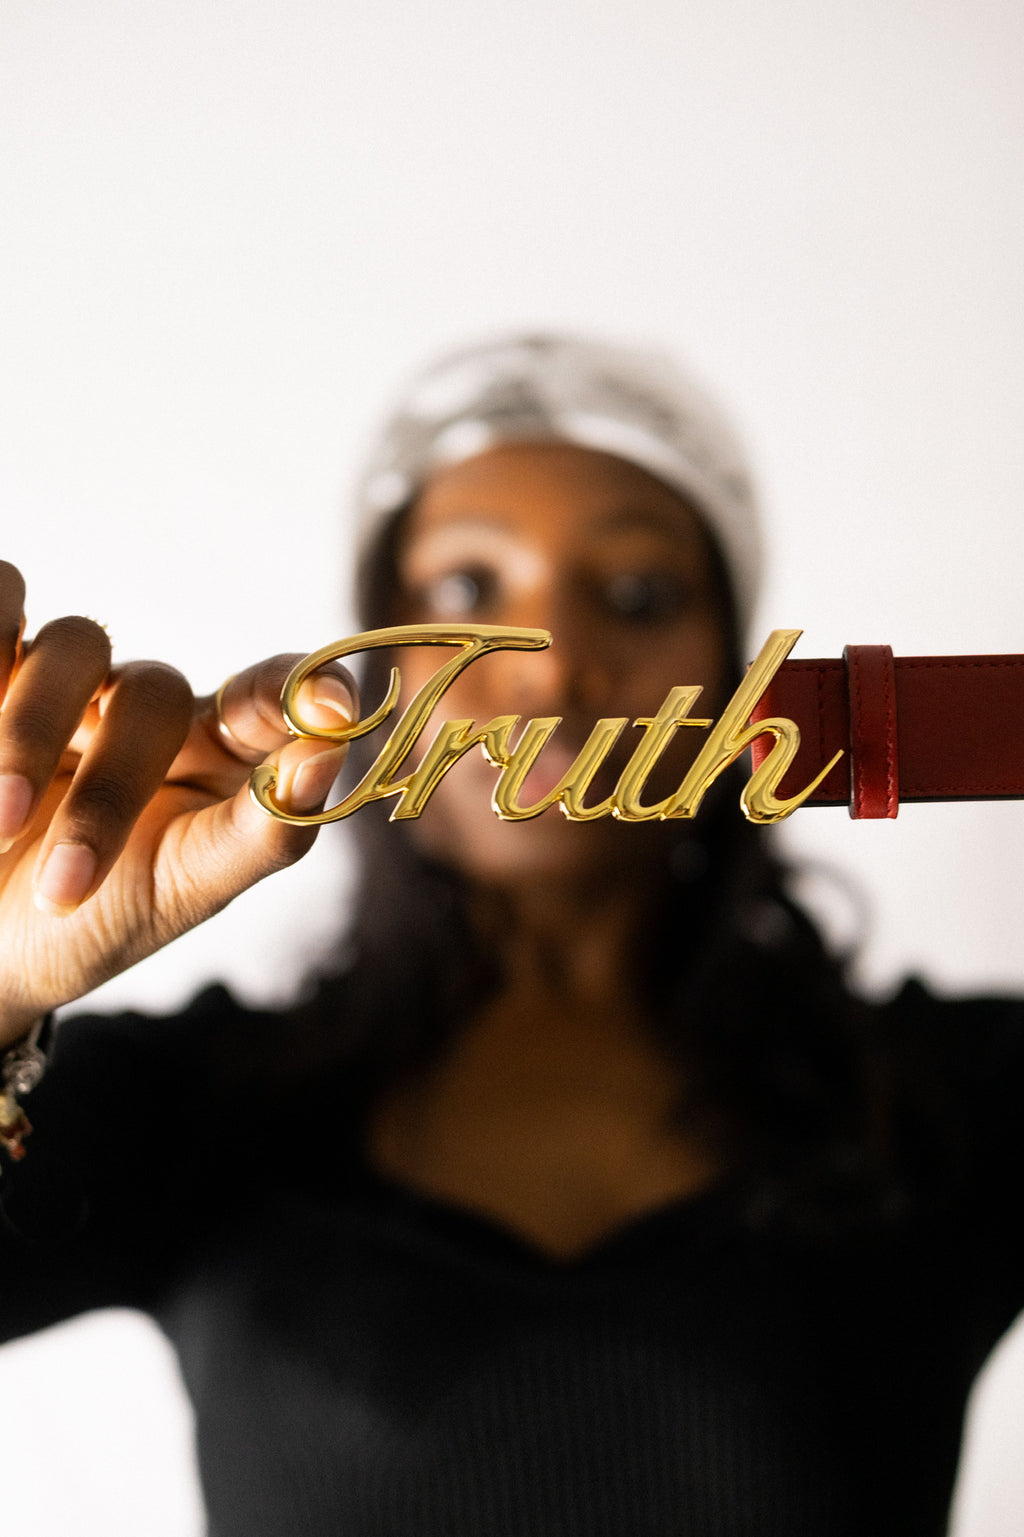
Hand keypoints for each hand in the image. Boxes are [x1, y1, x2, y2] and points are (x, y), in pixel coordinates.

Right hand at [0, 561, 356, 1042]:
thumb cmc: (96, 924)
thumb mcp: (186, 890)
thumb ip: (267, 829)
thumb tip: (328, 754)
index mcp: (220, 750)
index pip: (275, 688)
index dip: (300, 686)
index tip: (330, 708)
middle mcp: (148, 705)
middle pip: (156, 689)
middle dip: (107, 791)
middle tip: (66, 886)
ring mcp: (68, 683)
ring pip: (74, 642)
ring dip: (28, 735)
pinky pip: (1, 606)